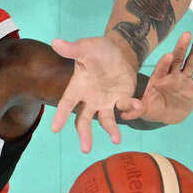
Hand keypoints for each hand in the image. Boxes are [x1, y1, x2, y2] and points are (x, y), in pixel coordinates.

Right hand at [50, 36, 138, 152]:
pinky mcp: (121, 99)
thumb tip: (56, 42)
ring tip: (116, 139)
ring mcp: (106, 102)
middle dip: (85, 134)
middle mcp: (90, 99)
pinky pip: (125, 108)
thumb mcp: (86, 47)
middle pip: (84, 120)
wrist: (119, 52)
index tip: (55, 129)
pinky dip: (131, 109)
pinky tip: (137, 107)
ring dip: (111, 130)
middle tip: (85, 149)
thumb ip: (73, 49)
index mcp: (78, 87)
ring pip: (105, 120)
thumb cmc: (98, 50)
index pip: (66, 103)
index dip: (60, 115)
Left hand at [120, 32, 192, 126]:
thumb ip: (134, 110)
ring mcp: (183, 80)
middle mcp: (171, 76)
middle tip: (186, 35)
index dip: (164, 62)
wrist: (165, 115)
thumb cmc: (151, 108)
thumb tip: (124, 115)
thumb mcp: (142, 109)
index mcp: (158, 78)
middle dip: (181, 47)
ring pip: (190, 64)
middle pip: (177, 59)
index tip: (168, 55)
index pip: (161, 68)